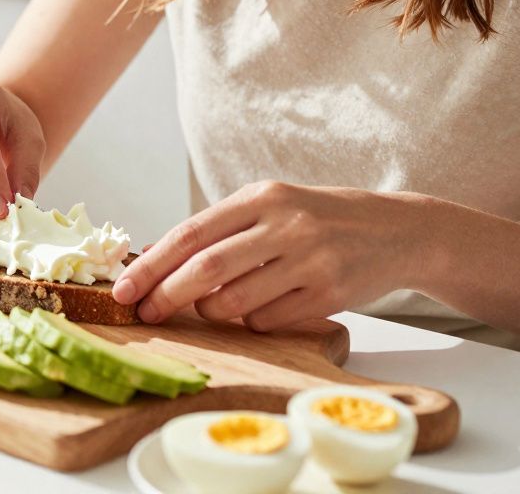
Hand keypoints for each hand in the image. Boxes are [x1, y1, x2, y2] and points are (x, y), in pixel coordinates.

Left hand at [112, 181, 437, 330]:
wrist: (397, 231)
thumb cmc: (318, 220)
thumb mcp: (268, 208)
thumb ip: (216, 230)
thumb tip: (150, 256)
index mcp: (261, 197)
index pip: (190, 234)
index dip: (150, 265)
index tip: (122, 289)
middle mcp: (285, 225)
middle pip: (206, 270)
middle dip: (166, 296)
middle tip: (144, 314)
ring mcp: (310, 260)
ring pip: (234, 302)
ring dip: (212, 312)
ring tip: (215, 306)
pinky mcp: (330, 294)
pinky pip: (268, 321)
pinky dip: (253, 321)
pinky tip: (265, 306)